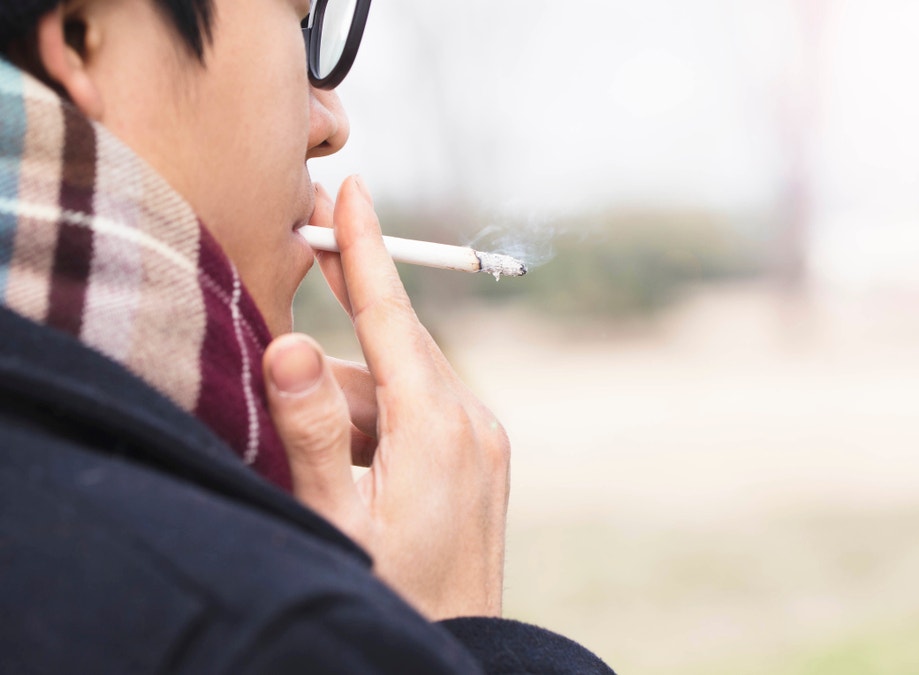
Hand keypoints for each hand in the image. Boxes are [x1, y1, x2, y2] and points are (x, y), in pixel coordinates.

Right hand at [262, 177, 509, 619]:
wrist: (460, 654)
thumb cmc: (393, 596)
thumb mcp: (333, 519)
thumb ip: (309, 431)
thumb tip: (289, 342)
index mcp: (439, 425)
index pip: (392, 314)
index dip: (366, 248)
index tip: (354, 189)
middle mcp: (473, 421)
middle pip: (391, 350)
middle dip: (338, 341)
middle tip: (289, 329)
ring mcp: (483, 443)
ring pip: (399, 389)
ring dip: (350, 406)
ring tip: (317, 476)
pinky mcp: (481, 463)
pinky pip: (420, 417)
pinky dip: (376, 427)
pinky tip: (347, 478)